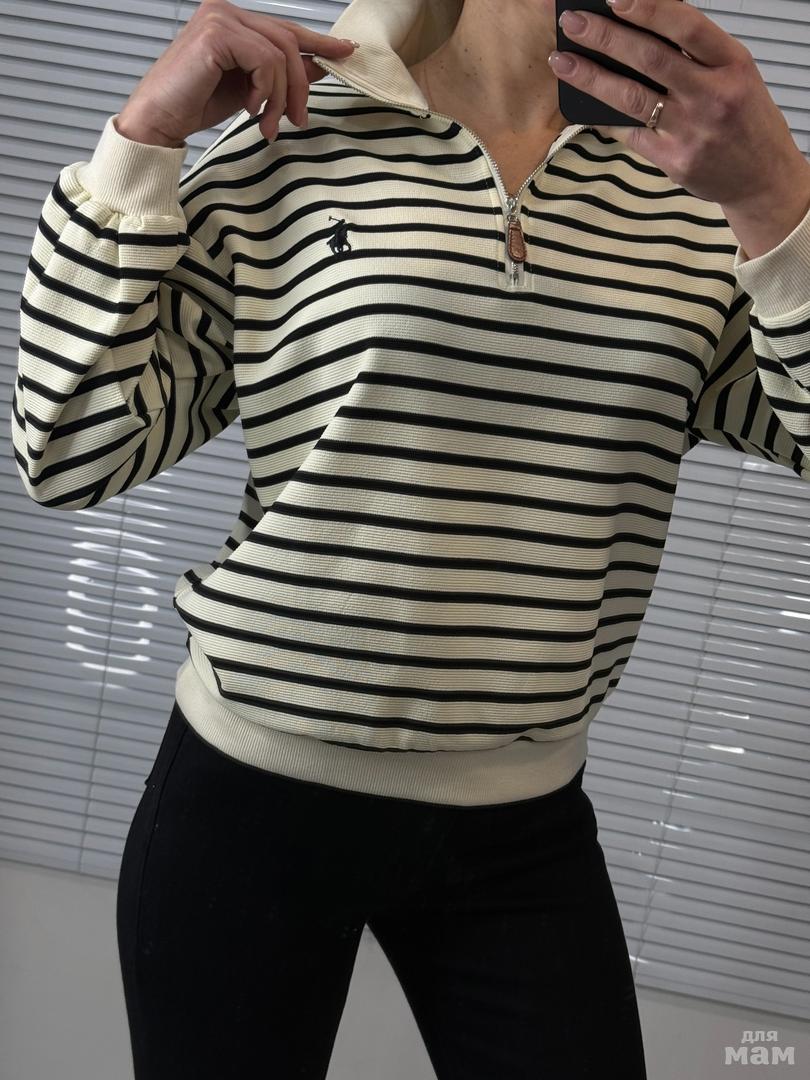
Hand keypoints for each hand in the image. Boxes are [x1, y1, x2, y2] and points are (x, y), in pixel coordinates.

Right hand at [118, 0, 356, 145]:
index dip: (319, 42)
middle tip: (298, 120)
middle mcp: (227, 10)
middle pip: (289, 42)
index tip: (346, 53)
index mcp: (233, 20)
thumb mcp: (250, 90)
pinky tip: (250, 108)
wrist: (159, 120)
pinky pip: (264, 61)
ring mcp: (220, 17)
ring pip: (280, 55)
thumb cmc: (195, 104)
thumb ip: (278, 75)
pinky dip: (264, 90)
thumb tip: (317, 68)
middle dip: (300, 86)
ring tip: (268, 125)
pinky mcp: (217, 33)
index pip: (285, 29)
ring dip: (281, 97)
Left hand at [549, 0, 807, 210]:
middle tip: (572, 23)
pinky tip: (588, 106)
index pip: (687, 27)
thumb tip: (641, 27)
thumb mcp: (734, 74)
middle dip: (605, 37)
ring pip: (631, 98)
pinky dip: (609, 118)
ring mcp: (693, 131)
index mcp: (732, 63)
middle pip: (650, 59)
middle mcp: (713, 95)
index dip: (649, 10)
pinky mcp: (676, 162)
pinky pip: (632, 134)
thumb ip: (695, 54)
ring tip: (562, 61)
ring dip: (591, 77)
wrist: (762, 177)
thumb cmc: (744, 118)